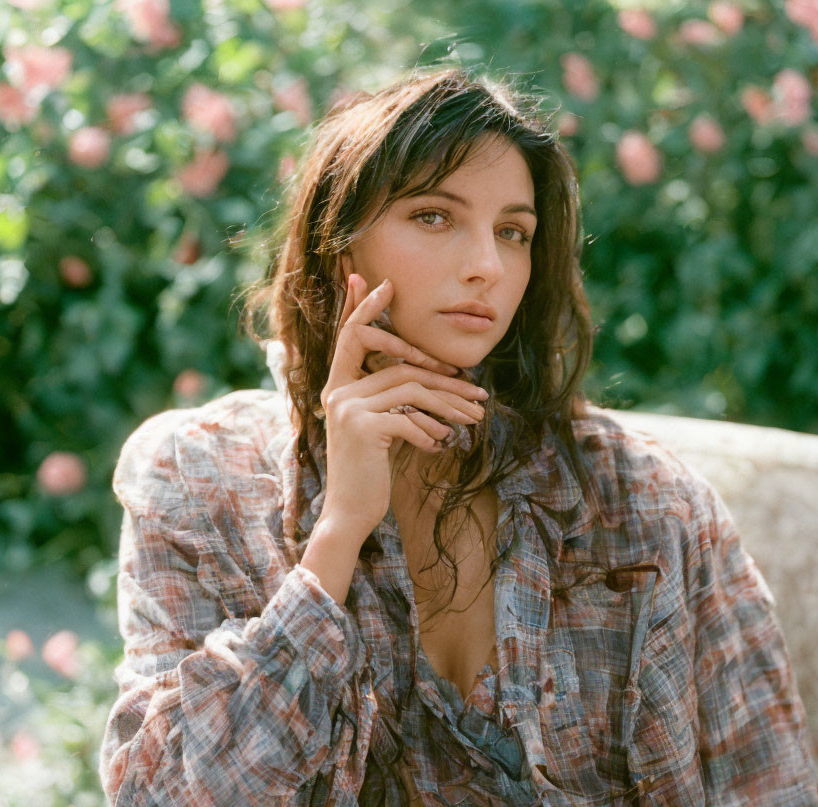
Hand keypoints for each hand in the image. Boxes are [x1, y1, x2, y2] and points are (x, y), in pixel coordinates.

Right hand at [318, 274, 489, 538]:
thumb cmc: (369, 474)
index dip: (365, 308)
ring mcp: (348, 409)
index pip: (351, 337)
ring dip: (450, 404)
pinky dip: (431, 431)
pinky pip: (409, 417)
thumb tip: (429, 383)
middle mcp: (338, 392)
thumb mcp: (380, 431)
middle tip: (479, 389)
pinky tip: (442, 444)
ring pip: (412, 388)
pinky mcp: (363, 429)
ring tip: (475, 418)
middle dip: (444, 375)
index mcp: (339, 387)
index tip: (383, 283)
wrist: (350, 512)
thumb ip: (391, 403)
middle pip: (400, 364)